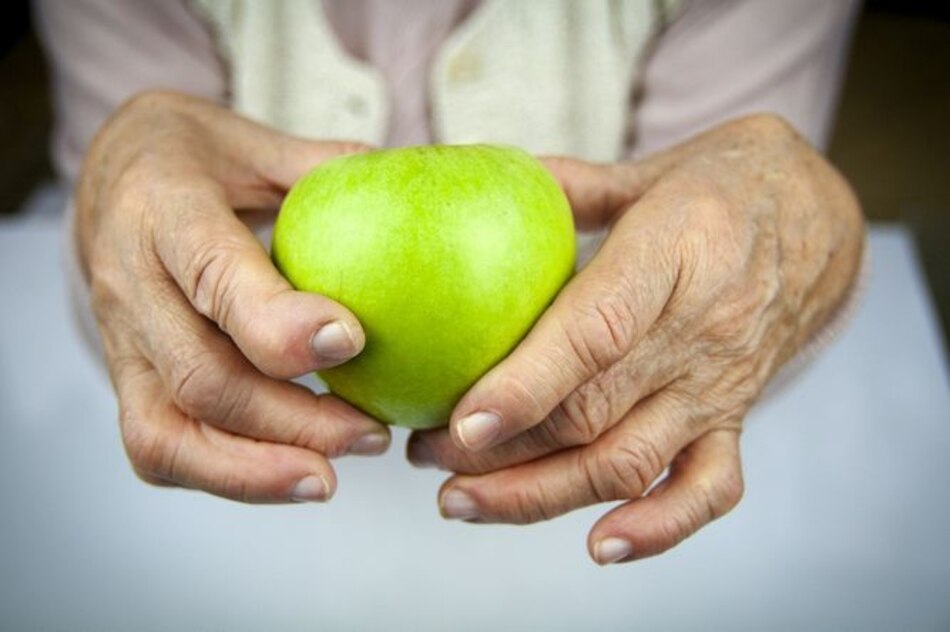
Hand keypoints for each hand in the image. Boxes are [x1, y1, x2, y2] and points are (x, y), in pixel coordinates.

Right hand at [77, 90, 389, 502]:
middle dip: (292, 419)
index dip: (278, 322)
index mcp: (164, 208)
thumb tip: (412, 185)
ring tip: (333, 475)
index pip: (213, 274)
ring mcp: (120, 339)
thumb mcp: (253, 139)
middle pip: (201, 375)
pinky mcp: (125, 377)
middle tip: (370, 432)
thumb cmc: (192, 157)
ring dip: (257, 468)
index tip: (351, 341)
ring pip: (169, 430)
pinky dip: (226, 475)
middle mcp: (130, 282)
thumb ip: (324, 168)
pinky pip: (158, 447)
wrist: (108, 175)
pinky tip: (293, 474)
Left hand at [408, 114, 864, 562]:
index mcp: (675, 252)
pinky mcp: (735, 417)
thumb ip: (566, 186)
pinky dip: (658, 528)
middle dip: (501, 452)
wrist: (817, 219)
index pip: (598, 331)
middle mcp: (701, 330)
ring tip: (464, 500)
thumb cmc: (723, 186)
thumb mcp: (647, 169)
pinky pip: (708, 490)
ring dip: (541, 495)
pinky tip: (599, 545)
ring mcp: (720, 384)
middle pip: (595, 413)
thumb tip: (477, 187)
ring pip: (630, 463)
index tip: (463, 421)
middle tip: (425, 455)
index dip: (529, 383)